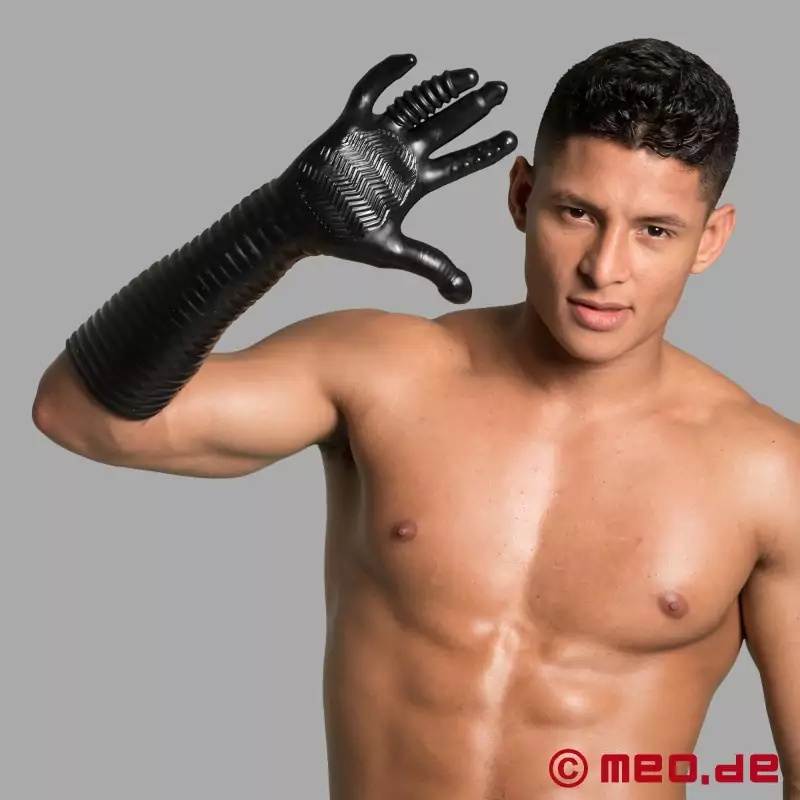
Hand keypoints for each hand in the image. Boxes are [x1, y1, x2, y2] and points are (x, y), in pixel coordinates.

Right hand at [279, 53, 516, 301]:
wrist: (299, 222)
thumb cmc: (341, 235)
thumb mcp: (393, 252)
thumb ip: (432, 266)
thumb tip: (465, 295)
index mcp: (415, 181)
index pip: (458, 162)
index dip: (484, 149)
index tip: (511, 136)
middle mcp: (401, 155)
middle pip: (445, 125)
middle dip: (474, 108)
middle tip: (501, 89)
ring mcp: (377, 138)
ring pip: (416, 104)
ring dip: (442, 88)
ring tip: (470, 75)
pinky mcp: (350, 125)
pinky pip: (370, 92)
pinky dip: (388, 74)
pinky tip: (411, 59)